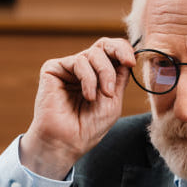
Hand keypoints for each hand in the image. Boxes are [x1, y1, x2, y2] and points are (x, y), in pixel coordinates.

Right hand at [19, 37, 134, 178]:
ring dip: (104, 74)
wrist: (67, 142)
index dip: (124, 50)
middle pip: (104, 45)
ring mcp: (68, 68)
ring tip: (102, 96)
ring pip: (93, 53)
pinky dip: (88, 79)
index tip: (132, 62)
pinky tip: (88, 96)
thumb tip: (129, 55)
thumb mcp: (113, 101)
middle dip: (118, 52)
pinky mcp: (53, 68)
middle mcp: (84, 68)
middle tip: (127, 63)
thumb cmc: (89, 127)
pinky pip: (78, 61)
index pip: (112, 52)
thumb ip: (119, 78)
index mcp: (98, 75)